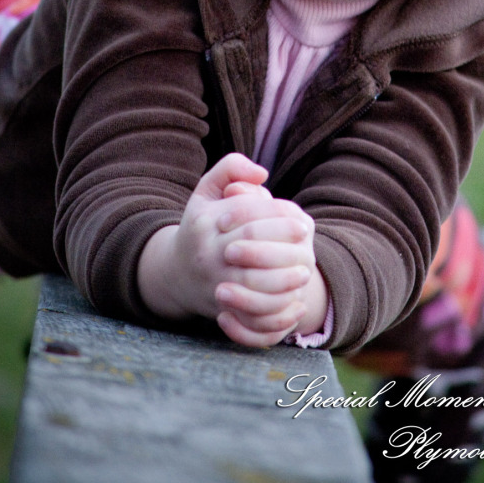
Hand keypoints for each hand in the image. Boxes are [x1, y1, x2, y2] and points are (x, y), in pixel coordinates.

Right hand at [137, 154, 316, 343]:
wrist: (177, 272)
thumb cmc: (202, 224)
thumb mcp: (207, 190)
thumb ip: (231, 168)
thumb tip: (262, 173)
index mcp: (206, 223)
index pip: (245, 213)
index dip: (276, 212)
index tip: (299, 216)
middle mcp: (207, 253)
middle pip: (250, 244)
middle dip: (282, 239)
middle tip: (306, 235)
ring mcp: (213, 282)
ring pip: (252, 282)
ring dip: (283, 277)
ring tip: (304, 268)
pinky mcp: (221, 307)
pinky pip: (250, 314)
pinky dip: (274, 309)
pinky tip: (294, 298)